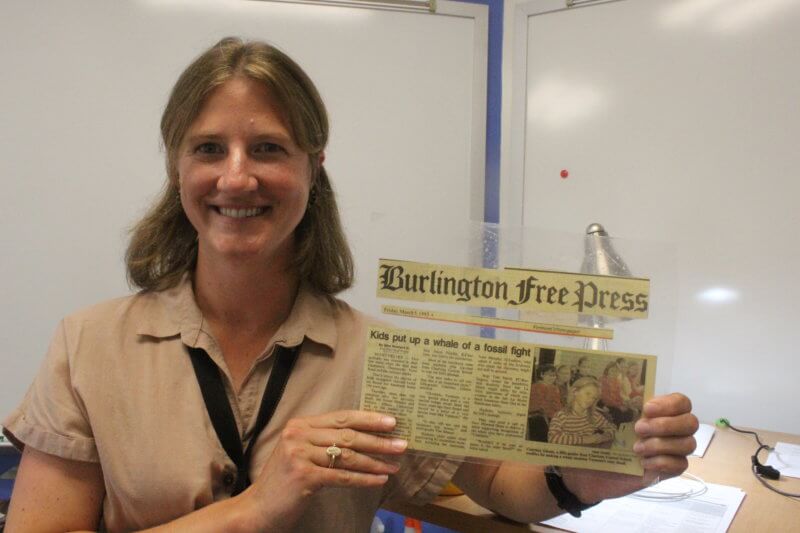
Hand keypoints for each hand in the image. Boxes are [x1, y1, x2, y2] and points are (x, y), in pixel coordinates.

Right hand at [239, 410, 406, 529]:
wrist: (257, 509)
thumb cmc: (284, 483)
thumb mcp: (301, 454)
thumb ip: (324, 443)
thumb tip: (364, 438)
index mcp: (300, 425)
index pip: (341, 417)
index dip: (368, 418)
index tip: (392, 422)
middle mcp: (298, 435)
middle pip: (348, 434)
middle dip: (378, 440)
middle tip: (402, 444)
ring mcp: (300, 454)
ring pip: (348, 456)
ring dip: (375, 462)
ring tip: (394, 465)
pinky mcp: (304, 475)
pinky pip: (342, 477)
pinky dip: (364, 479)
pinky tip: (379, 480)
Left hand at [563, 393, 697, 502]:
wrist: (587, 473)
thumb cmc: (597, 440)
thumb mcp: (600, 419)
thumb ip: (610, 402)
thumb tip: (606, 384)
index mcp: (656, 412)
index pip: (681, 402)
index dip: (669, 404)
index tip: (647, 408)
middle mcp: (669, 429)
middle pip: (691, 422)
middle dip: (666, 425)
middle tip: (638, 429)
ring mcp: (671, 451)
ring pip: (688, 444)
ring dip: (661, 444)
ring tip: (636, 449)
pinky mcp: (667, 471)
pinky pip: (680, 465)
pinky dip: (663, 462)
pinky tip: (643, 464)